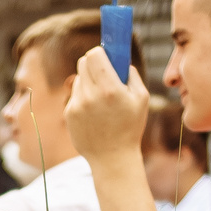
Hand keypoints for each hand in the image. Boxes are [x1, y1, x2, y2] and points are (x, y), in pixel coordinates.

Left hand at [65, 47, 148, 161]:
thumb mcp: (141, 99)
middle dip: (93, 64)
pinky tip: (94, 113)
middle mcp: (90, 95)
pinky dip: (83, 98)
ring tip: (101, 99)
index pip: (94, 54)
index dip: (100, 53)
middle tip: (103, 74)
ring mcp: (77, 105)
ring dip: (88, 82)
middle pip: (83, 62)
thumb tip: (121, 59)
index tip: (106, 58)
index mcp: (110, 89)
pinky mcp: (69, 114)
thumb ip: (132, 74)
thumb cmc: (130, 127)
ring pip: (79, 79)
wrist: (112, 158)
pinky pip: (75, 95)